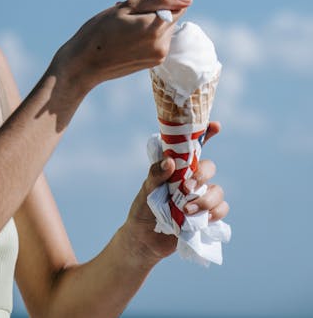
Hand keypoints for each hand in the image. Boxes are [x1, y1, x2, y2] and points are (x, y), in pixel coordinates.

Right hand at [56, 0, 192, 91]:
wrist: (84, 63)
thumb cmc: (100, 32)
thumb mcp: (126, 8)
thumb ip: (158, 0)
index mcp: (157, 30)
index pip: (176, 4)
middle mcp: (162, 46)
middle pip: (168, 15)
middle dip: (152, 5)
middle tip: (128, 0)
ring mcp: (157, 56)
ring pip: (160, 27)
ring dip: (146, 17)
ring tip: (123, 16)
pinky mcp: (151, 63)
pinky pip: (154, 39)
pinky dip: (144, 30)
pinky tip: (125, 30)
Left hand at [123, 121, 228, 264]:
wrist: (144, 239)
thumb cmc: (143, 208)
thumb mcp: (146, 189)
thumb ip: (156, 174)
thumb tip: (171, 161)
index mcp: (178, 168)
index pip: (195, 147)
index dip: (207, 134)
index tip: (216, 125)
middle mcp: (192, 180)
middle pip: (210, 168)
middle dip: (202, 176)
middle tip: (186, 188)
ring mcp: (200, 198)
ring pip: (218, 191)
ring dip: (206, 199)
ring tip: (186, 210)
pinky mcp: (206, 216)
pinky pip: (222, 210)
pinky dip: (214, 213)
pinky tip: (199, 218)